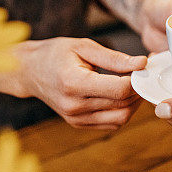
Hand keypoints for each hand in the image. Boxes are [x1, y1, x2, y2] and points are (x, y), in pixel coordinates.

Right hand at [7, 38, 145, 129]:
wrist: (28, 71)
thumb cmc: (55, 54)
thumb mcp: (83, 47)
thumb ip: (114, 58)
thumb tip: (142, 63)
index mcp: (74, 83)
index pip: (119, 90)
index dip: (137, 80)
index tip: (142, 67)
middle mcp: (74, 106)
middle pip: (122, 105)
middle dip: (138, 90)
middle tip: (142, 75)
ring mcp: (75, 118)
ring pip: (120, 118)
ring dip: (133, 104)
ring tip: (132, 85)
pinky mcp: (78, 124)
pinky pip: (111, 124)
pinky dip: (122, 111)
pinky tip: (120, 96)